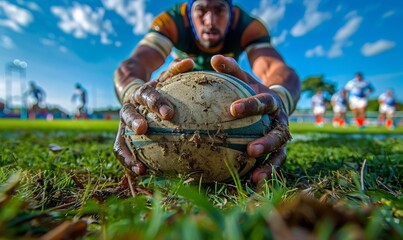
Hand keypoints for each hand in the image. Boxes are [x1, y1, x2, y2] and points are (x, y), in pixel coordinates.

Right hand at [113, 59, 194, 175]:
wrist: (133, 93)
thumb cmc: (157, 89)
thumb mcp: (165, 79)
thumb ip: (176, 71)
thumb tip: (190, 61)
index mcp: (140, 92)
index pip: (147, 94)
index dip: (156, 102)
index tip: (169, 113)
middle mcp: (128, 107)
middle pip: (128, 113)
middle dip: (135, 121)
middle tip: (144, 129)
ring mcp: (122, 123)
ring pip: (120, 136)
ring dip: (128, 150)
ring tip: (139, 164)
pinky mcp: (121, 136)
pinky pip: (121, 149)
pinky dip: (128, 161)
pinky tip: (141, 172)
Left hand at [210, 55, 291, 183]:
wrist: (275, 100)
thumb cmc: (252, 90)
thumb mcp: (244, 79)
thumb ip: (231, 69)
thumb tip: (214, 58)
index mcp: (272, 101)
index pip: (263, 102)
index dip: (251, 106)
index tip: (232, 110)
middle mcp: (281, 120)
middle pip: (278, 132)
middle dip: (266, 141)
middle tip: (250, 149)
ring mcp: (282, 137)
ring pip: (280, 152)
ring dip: (269, 164)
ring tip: (256, 176)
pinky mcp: (280, 149)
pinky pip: (275, 162)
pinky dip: (267, 172)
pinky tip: (253, 182)